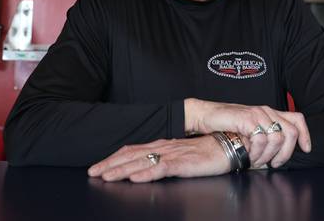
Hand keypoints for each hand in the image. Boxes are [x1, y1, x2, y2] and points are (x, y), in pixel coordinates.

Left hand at [87, 135, 230, 182]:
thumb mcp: (181, 157)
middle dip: (110, 164)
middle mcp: (165, 147)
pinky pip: (163, 168)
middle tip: (93, 172)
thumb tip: (145, 169)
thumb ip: (164, 161)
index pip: (133, 150)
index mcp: (163, 146)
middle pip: (132, 155)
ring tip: (106, 176)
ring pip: (143, 161)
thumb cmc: (208, 153)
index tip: (99, 166)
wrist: (231, 145)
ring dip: (123, 170)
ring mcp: (174, 154)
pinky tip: (136, 178)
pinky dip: (147, 172)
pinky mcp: (185, 162)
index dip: (114, 158)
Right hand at [184, 98, 310, 168]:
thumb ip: (266, 138)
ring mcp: (257, 114)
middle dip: (286, 153)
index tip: (306, 149)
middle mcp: (267, 111)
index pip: (297, 119)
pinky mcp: (247, 119)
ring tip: (257, 160)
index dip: (305, 135)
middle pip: (291, 132)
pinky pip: (261, 139)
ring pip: (278, 138)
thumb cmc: (228, 126)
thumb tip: (279, 157)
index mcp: (270, 113)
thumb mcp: (251, 131)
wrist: (207, 116)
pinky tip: (249, 155)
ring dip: (268, 155)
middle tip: (275, 163)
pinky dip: (257, 152)